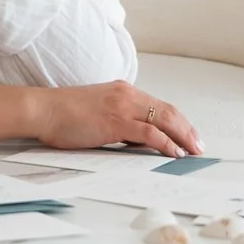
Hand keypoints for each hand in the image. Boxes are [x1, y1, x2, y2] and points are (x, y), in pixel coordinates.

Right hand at [36, 82, 201, 157]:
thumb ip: (119, 121)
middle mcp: (127, 94)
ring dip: (183, 137)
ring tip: (193, 152)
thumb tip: (138, 140)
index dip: (179, 121)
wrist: (44, 110)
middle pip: (169, 111)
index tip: (188, 135)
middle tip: (199, 146)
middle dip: (187, 130)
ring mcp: (123, 107)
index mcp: (123, 90)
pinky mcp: (116, 122)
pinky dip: (166, 143)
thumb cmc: (64, 114)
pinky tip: (175, 153)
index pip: (160, 105)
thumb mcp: (98, 112)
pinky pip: (150, 133)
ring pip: (165, 120)